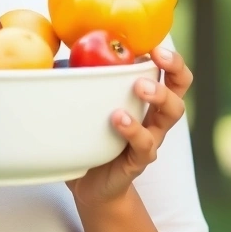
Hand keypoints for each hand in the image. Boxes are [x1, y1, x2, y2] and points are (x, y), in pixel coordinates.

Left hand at [66, 47, 193, 206]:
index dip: (170, 58)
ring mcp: (149, 138)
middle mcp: (153, 117)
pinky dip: (134, 129)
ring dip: (158, 95)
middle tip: (156, 58)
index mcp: (144, 99)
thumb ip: (75, 81)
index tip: (156, 45)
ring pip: (170, 115)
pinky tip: (119, 118)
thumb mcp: (83, 104)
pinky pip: (144, 144)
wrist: (90, 186)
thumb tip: (50, 58)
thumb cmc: (89, 137)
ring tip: (139, 87)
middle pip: (179, 89)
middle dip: (174, 69)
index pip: (169, 73)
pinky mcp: (137, 160)